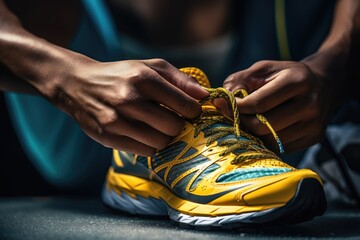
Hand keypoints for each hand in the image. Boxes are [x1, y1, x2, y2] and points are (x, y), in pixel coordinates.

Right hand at [41, 57, 207, 155]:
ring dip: (166, 137)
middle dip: (180, 126)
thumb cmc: (122, 75)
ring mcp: (117, 121)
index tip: (191, 112)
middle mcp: (129, 99)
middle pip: (174, 127)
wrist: (79, 85)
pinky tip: (146, 134)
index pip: (184, 105)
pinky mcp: (108, 138)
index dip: (194, 112)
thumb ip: (179, 79)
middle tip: (176, 121)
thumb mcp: (150, 67)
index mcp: (143, 78)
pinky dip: (151, 146)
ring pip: (160, 143)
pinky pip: (145, 152)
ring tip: (160, 127)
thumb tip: (204, 95)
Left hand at [223, 60, 338, 152]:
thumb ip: (240, 80)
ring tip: (247, 121)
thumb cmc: (285, 76)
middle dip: (243, 122)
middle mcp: (309, 104)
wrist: (323, 85)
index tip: (223, 105)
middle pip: (263, 126)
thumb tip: (222, 100)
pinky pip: (280, 147)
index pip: (259, 104)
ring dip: (252, 134)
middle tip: (234, 116)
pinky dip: (266, 140)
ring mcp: (313, 124)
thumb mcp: (263, 69)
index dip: (236, 107)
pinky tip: (263, 129)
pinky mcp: (313, 138)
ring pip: (270, 141)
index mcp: (297, 81)